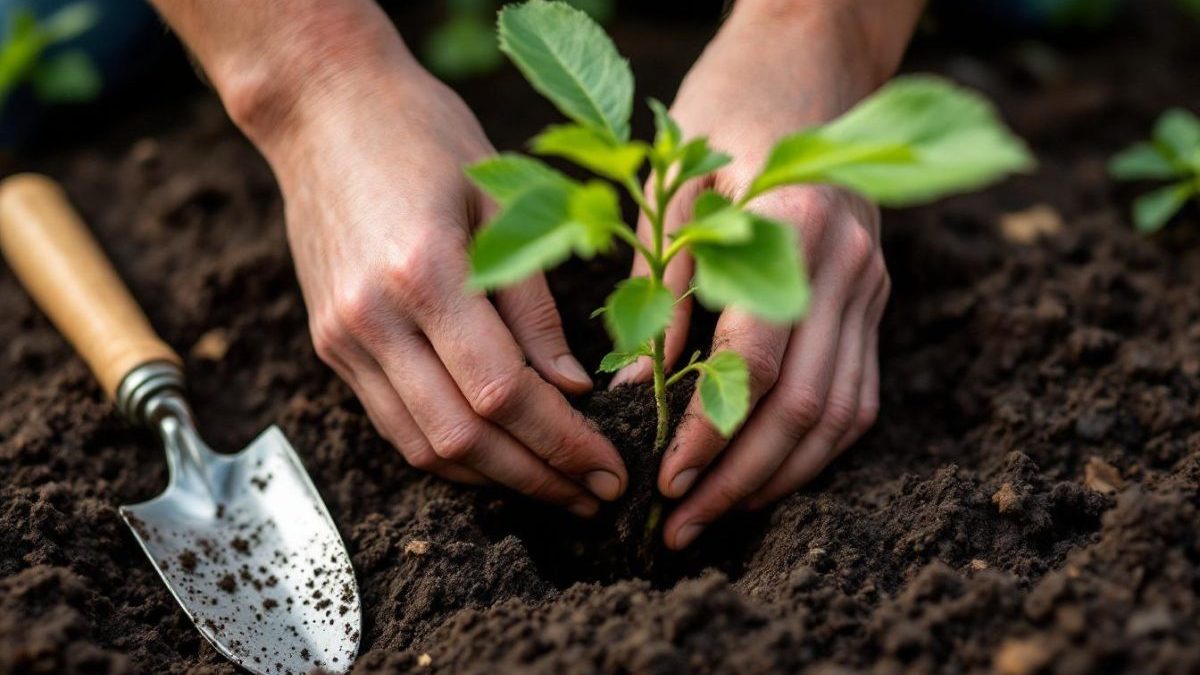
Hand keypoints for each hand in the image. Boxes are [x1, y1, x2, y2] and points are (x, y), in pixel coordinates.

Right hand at [262, 59, 625, 515]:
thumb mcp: (502, 200)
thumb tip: (572, 391)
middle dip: (538, 478)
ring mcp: (342, 336)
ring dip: (494, 479)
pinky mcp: (330, 343)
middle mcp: (371, 317)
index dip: (563, 443)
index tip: (610, 469)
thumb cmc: (424, 134)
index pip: (503, 393)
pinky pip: (392, 423)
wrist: (323, 107)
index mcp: (423, 272)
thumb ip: (535, 307)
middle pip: (463, 437)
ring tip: (555, 487)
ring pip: (422, 445)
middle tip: (595, 495)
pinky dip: (448, 452)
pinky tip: (495, 456)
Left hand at [611, 5, 893, 547]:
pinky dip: (815, 446)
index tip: (665, 480)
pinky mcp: (874, 296)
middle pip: (806, 408)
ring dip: (781, 478)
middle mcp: (848, 266)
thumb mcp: (675, 183)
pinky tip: (768, 471)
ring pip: (842, 414)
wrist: (808, 62)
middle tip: (682, 525)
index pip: (757, 365)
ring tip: (719, 514)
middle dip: (741, 480)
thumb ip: (661, 285)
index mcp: (796, 230)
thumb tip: (634, 389)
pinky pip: (858, 392)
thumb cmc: (725, 109)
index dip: (711, 435)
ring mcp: (872, 284)